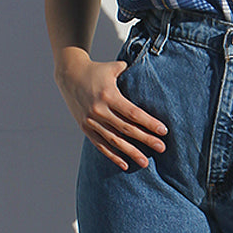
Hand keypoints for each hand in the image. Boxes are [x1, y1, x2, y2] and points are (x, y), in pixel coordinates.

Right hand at [55, 47, 167, 170]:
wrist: (69, 74)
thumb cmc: (96, 70)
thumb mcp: (113, 68)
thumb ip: (131, 72)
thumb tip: (149, 73)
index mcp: (108, 95)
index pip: (133, 113)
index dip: (149, 123)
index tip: (163, 131)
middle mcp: (99, 110)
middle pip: (127, 129)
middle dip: (146, 139)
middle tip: (162, 148)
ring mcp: (91, 121)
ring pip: (114, 141)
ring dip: (131, 153)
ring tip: (145, 163)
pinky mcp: (85, 128)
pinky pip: (100, 145)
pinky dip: (113, 156)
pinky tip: (125, 165)